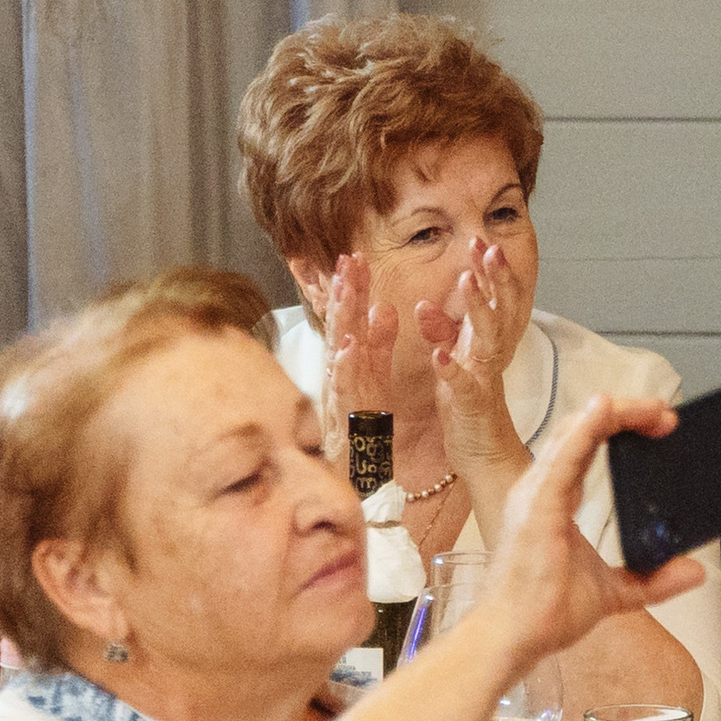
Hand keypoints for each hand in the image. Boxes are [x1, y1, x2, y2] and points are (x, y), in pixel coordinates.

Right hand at [318, 254, 396, 472]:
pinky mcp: (345, 411)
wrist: (356, 465)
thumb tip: (383, 307)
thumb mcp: (376, 373)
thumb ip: (380, 342)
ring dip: (341, 320)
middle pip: (340, 324)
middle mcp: (340, 369)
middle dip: (343, 292)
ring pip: (337, 348)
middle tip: (347, 260)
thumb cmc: (363, 418)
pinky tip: (349, 346)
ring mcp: (339, 388)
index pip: (350, 316)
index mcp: (351, 357)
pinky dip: (345, 365)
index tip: (354, 256)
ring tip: (346, 291)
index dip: (351, 286)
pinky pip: (345, 386)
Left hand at [416, 239, 530, 474]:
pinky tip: (440, 354)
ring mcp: (484, 378)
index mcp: (484, 344)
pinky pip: (465, 385)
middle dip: (496, 278)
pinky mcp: (472, 405)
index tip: (481, 242)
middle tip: (490, 248)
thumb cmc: (467, 407)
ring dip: (478, 309)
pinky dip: (453, 369)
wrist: (484, 455)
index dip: (489, 271)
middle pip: (501, 309)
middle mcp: (490, 356)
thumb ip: (442, 332)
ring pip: (488, 338)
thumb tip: (424, 305)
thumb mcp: (455, 361)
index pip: (493, 299)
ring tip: (467, 283)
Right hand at [476, 395, 704, 671]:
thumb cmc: (545, 612)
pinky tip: (606, 410)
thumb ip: (652, 579)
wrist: (513, 638)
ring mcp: (536, 495)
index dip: (620, 428)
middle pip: (582, 429)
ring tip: (653, 408)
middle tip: (666, 415)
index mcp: (554, 499)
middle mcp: (542, 488)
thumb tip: (695, 571)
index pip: (587, 446)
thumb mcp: (613, 592)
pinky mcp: (538, 508)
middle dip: (626, 415)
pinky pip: (563, 459)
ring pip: (575, 433)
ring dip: (615, 415)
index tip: (661, 427)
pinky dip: (585, 430)